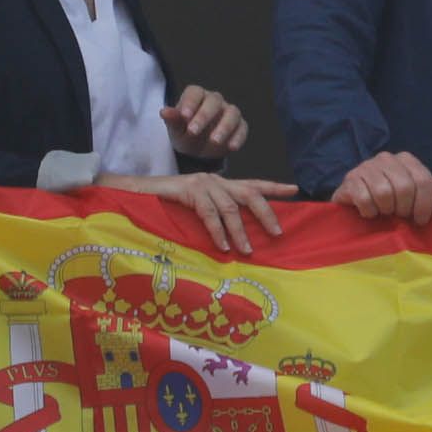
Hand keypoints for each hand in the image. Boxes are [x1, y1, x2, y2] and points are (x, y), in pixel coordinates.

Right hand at [118, 170, 284, 256]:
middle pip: (249, 193)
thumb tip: (237, 240)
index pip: (253, 183)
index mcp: (220, 184)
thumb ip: (216, 218)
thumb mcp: (197, 211)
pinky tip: (222, 246)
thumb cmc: (166, 206)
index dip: (274, 187)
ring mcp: (202, 183)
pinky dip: (217, 231)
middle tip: (277, 232)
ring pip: (229, 207)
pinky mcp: (187, 189)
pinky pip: (208, 212)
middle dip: (265, 212)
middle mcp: (215, 180)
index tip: (296, 189)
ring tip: (247, 250)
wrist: (136, 193)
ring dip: (239, 231)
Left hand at [166, 85, 247, 157]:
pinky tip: (231, 147)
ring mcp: (229, 112)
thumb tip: (163, 112)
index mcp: (196, 96)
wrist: (198, 150)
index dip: (190, 102)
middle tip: (194, 132)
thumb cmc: (185, 133)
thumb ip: (172, 120)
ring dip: (224, 127)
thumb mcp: (176, 129)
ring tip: (214, 141)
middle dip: (204, 116)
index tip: (184, 116)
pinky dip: (238, 137)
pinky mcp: (240, 125)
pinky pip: (242, 128)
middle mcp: (214, 100)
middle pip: (214, 101)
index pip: (195, 92)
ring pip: (232, 112)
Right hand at [332, 151, 431, 225]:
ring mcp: (366, 166)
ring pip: (384, 193)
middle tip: (399, 215)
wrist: (358, 200)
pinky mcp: (350, 179)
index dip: (424, 205)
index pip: (423, 180)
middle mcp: (386, 158)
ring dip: (386, 210)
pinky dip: (370, 211)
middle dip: (404, 209)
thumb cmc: (394, 200)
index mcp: (406, 159)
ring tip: (384, 212)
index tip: (420, 220)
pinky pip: (364, 199)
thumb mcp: (420, 195)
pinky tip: (370, 212)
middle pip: (404, 187)